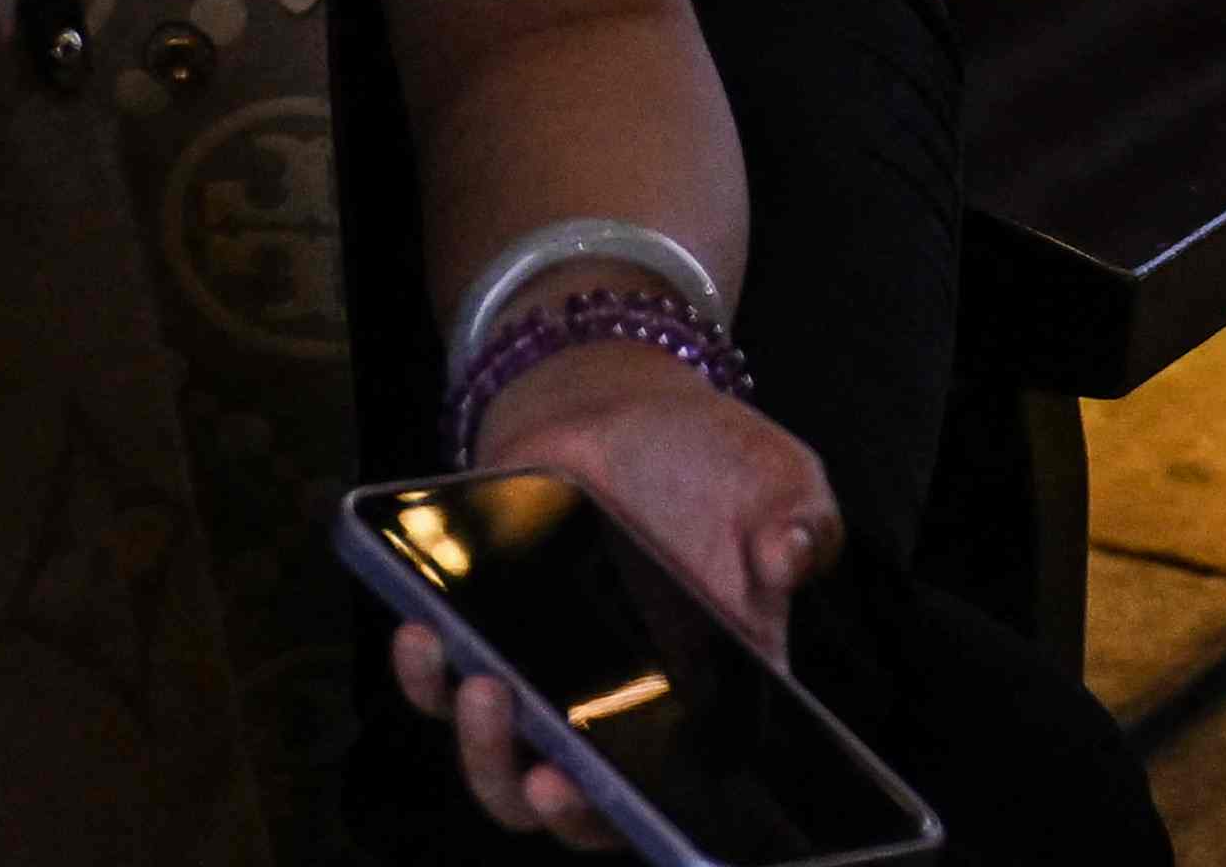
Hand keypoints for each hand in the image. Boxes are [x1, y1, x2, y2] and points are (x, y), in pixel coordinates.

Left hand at [389, 341, 842, 846]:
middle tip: (546, 775)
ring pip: (500, 763)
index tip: (622, 802)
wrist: (620, 408)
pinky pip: (442, 685)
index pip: (672, 791)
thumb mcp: (778, 480)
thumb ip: (803, 524)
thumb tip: (790, 557)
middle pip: (575, 804)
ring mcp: (544, 682)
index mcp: (701, 699)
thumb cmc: (711, 460)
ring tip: (479, 687)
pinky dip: (424, 674)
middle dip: (552, 805)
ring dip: (481, 749)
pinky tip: (422, 632)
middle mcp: (618, 712)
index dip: (642, 818)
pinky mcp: (484, 639)